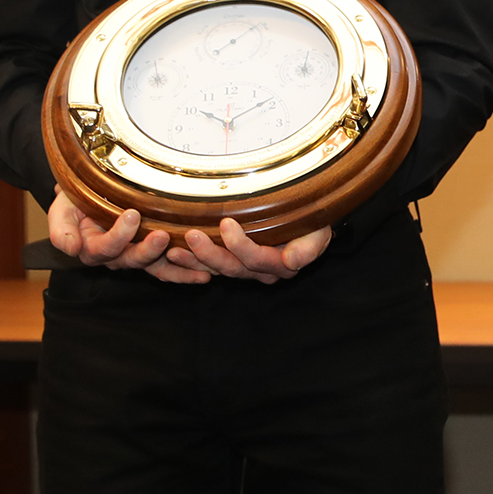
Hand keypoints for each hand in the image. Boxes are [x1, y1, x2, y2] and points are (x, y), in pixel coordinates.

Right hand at [47, 188, 204, 283]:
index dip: (118, 235)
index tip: (131, 214)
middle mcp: (115, 256)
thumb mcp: (62, 209)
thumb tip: (70, 248)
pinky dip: (186, 272)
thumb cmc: (75, 199)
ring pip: (155, 267)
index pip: (105, 248)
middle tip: (163, 235)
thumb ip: (62, 229)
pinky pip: (169, 267)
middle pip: (133, 259)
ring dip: (176, 267)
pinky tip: (204, 275)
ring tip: (195, 263)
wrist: (89, 192)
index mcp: (91, 248)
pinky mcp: (155, 253)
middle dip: (148, 250)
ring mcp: (136, 255)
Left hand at [165, 219, 331, 283]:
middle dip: (210, 253)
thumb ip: (309, 248)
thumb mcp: (319, 232)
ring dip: (194, 260)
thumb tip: (293, 261)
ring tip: (174, 248)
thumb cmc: (314, 222)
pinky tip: (172, 253)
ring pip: (217, 269)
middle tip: (192, 234)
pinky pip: (208, 267)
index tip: (226, 224)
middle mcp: (261, 272)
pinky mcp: (231, 263)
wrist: (310, 221)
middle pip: (233, 268)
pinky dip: (190, 262)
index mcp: (282, 265)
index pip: (257, 259)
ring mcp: (244, 269)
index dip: (240, 245)